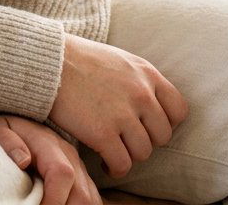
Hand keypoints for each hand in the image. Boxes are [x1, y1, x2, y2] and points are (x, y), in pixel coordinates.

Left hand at [0, 113, 101, 204]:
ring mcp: (80, 167)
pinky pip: (92, 199)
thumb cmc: (6, 130)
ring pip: (91, 200)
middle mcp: (70, 155)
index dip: (53, 200)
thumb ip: (8, 142)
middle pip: (82, 194)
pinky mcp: (83, 178)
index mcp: (49, 143)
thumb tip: (24, 160)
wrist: (19, 119)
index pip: (62, 174)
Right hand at [49, 34, 189, 177]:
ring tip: (113, 148)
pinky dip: (113, 167)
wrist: (48, 61)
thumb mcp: (119, 60)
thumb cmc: (80, 60)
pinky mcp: (103, 133)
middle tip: (126, 138)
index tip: (147, 125)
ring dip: (128, 154)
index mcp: (146, 73)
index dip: (165, 121)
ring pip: (143, 153)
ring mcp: (123, 114)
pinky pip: (122, 164)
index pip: (179, 109)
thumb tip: (154, 104)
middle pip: (162, 136)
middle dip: (145, 140)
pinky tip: (103, 160)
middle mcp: (140, 93)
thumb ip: (140, 80)